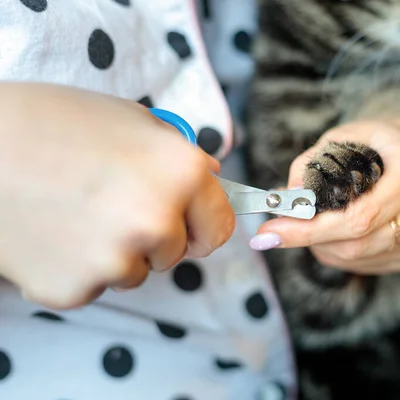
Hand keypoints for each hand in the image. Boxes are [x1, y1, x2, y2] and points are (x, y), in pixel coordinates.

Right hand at [0, 82, 234, 308]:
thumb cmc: (52, 121)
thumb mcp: (130, 119)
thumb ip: (178, 155)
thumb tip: (213, 178)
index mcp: (183, 175)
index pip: (220, 227)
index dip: (203, 225)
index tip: (189, 226)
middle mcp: (159, 222)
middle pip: (175, 252)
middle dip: (154, 237)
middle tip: (110, 205)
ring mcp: (116, 261)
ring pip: (134, 271)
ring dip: (115, 252)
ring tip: (73, 212)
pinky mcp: (74, 289)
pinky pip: (92, 284)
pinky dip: (76, 267)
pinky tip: (51, 233)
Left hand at [252, 119, 399, 273]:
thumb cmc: (379, 143)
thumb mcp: (345, 136)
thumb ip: (312, 162)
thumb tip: (287, 196)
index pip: (360, 215)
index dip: (312, 229)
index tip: (270, 231)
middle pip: (359, 242)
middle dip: (310, 239)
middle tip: (273, 233)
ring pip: (361, 258)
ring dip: (324, 247)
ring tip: (308, 227)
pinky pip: (370, 264)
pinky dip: (341, 254)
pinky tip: (334, 234)